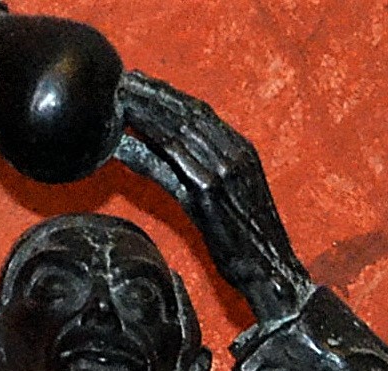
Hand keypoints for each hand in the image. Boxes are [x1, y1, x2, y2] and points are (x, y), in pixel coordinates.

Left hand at [113, 73, 303, 319]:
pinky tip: (120, 145)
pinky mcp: (207, 197)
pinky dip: (142, 154)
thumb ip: (201, 169)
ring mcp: (221, 174)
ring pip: (173, 135)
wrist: (273, 273)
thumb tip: (158, 150)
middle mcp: (234, 155)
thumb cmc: (249, 240)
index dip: (164, 93)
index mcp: (243, 150)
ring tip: (114, 102)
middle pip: (183, 115)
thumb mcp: (231, 194)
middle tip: (118, 82)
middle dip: (149, 95)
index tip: (137, 80)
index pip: (199, 111)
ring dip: (141, 115)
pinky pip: (167, 168)